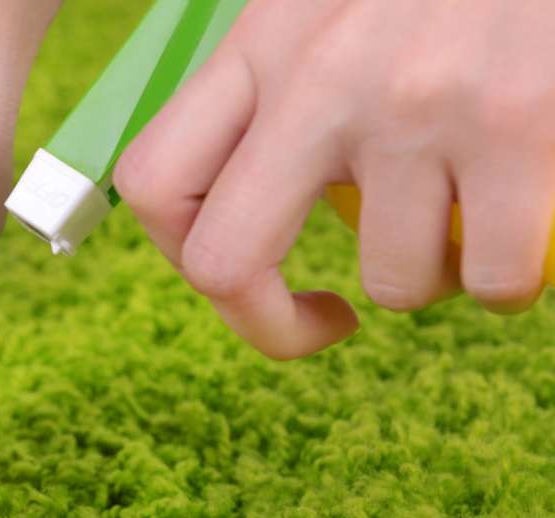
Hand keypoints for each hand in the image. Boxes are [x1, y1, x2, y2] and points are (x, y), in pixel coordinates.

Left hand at [115, 0, 554, 359]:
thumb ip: (284, 71)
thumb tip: (256, 174)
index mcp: (260, 40)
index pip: (153, 180)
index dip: (180, 257)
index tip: (242, 268)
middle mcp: (318, 75)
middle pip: (225, 262)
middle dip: (270, 327)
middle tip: (325, 321)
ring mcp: (414, 104)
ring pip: (391, 281)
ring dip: (425, 284)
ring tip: (455, 235)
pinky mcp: (515, 123)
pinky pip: (494, 273)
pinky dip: (505, 285)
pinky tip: (514, 243)